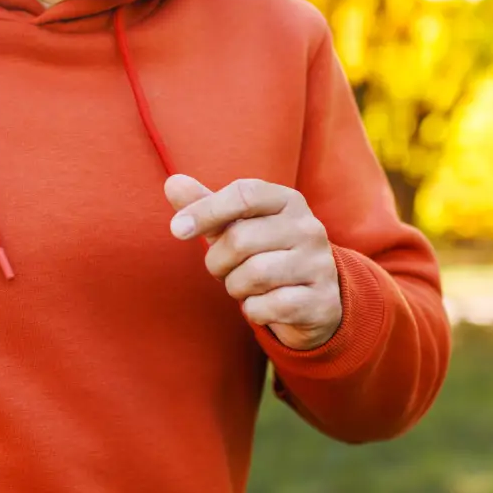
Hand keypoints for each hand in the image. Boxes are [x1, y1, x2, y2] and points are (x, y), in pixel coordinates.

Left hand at [164, 175, 342, 350]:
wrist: (314, 298)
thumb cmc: (266, 254)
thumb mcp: (237, 227)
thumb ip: (206, 206)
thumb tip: (172, 182)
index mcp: (288, 201)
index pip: (244, 194)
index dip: (206, 210)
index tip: (177, 228)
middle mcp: (309, 228)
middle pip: (241, 239)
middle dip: (218, 262)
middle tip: (223, 269)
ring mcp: (318, 264)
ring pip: (254, 275)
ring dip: (235, 287)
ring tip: (244, 286)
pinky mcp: (320, 300)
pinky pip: (270, 306)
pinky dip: (254, 310)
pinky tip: (262, 305)